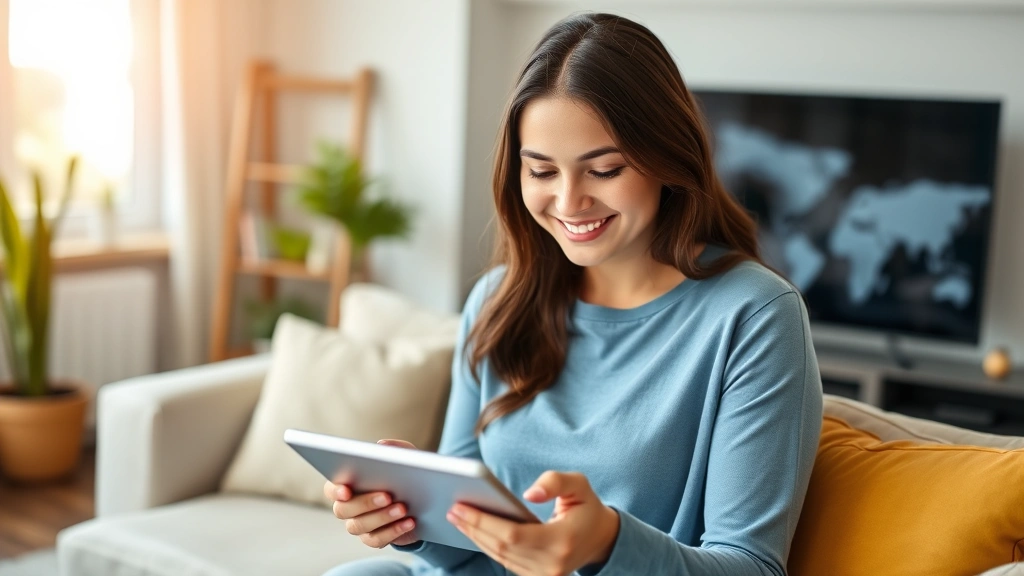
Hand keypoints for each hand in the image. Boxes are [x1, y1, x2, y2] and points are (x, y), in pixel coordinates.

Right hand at [324, 439, 419, 547]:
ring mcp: (358, 524)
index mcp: (347, 484)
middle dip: (366, 502)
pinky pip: (376, 540)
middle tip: (388, 496)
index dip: (336, 490)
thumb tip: (382, 445)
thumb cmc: (405, 475)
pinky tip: (409, 522)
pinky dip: (393, 531)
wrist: (420, 502)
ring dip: (382, 517)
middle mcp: (347, 507)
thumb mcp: (405, 458)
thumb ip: (395, 449)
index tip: (347, 490)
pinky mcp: (372, 538)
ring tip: (402, 508)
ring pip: (359, 525)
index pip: (331, 488)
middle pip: (343, 509)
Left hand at [446, 471, 619, 575]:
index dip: (484, 522)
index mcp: (562, 541)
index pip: (513, 535)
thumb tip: (529, 494)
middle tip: (453, 509)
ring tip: (458, 518)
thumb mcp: (579, 484)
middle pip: (502, 547)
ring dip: (477, 537)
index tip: (461, 506)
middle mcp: (552, 565)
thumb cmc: (586, 506)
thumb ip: (555, 482)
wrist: (601, 538)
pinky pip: (506, 562)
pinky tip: (474, 530)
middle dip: (474, 528)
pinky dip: (488, 545)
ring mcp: (545, 575)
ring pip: (501, 557)